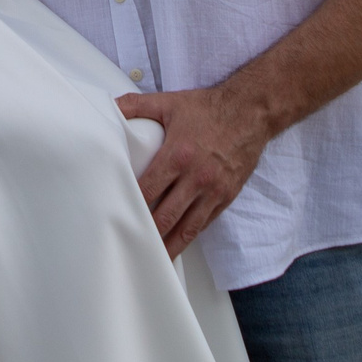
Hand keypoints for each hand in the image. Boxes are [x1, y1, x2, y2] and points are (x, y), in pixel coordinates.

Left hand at [115, 85, 273, 257]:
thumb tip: (110, 106)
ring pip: (187, 228)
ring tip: (153, 259)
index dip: (131, 206)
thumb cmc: (209, 108)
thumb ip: (136, 105)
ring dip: (169, 245)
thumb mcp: (170, 102)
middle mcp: (196, 177)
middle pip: (166, 216)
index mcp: (178, 155)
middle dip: (147, 233)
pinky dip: (189, 234)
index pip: (148, 190)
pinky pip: (205, 222)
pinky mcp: (227, 196)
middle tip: (129, 246)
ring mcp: (213, 190)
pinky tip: (177, 242)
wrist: (251, 112)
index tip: (116, 217)